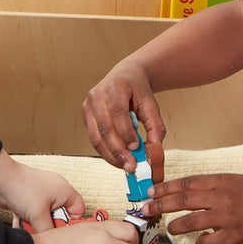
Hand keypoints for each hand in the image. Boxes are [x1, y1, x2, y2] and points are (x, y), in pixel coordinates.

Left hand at [0, 152, 85, 231]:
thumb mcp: (39, 216)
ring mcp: (40, 195)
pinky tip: (20, 225)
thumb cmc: (22, 188)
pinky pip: (32, 215)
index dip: (73, 222)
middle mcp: (54, 192)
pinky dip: (27, 221)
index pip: (78, 209)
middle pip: (60, 215)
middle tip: (45, 231)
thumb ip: (48, 231)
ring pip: (44, 216)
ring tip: (30, 228)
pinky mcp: (28, 199)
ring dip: (36, 225)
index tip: (64, 233)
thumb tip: (53, 241)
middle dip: (50, 225)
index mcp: (64, 191)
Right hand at [81, 62, 165, 182]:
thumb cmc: (137, 91)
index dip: (126, 132)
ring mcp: (88, 107)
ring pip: (96, 137)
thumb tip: (155, 147)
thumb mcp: (150, 104)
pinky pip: (94, 139)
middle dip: (118, 150)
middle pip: (105, 128)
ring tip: (125, 166)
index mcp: (114, 88)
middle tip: (131, 166)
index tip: (136, 148)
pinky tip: (118, 159)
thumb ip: (155, 125)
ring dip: (111, 155)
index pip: (118, 112)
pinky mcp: (86, 117)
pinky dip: (106, 151)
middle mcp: (97, 96)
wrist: (124, 77)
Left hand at [142, 174, 242, 243]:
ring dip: (176, 225)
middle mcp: (222, 196)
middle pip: (183, 199)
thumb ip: (213, 186)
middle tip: (145, 209)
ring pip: (192, 220)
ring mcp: (229, 216)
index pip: (186, 182)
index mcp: (221, 180)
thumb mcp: (235, 181)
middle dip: (160, 204)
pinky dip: (200, 242)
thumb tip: (187, 193)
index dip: (166, 187)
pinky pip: (210, 242)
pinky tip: (200, 242)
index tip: (151, 192)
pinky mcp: (237, 234)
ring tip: (171, 228)